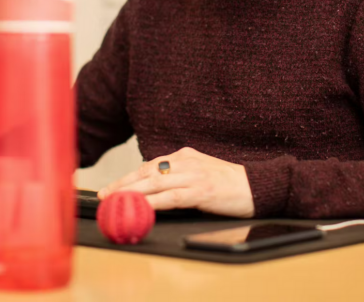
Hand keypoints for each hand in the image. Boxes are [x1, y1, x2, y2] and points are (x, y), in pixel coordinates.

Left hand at [98, 147, 254, 217]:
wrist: (258, 185)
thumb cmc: (229, 183)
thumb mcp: (201, 172)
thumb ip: (180, 176)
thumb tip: (154, 189)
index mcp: (185, 155)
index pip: (150, 165)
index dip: (129, 176)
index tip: (112, 186)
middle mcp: (186, 162)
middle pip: (147, 172)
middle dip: (123, 183)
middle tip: (104, 194)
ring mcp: (194, 176)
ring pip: (155, 183)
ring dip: (132, 193)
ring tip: (115, 201)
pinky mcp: (202, 191)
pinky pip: (172, 197)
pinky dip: (155, 202)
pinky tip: (143, 207)